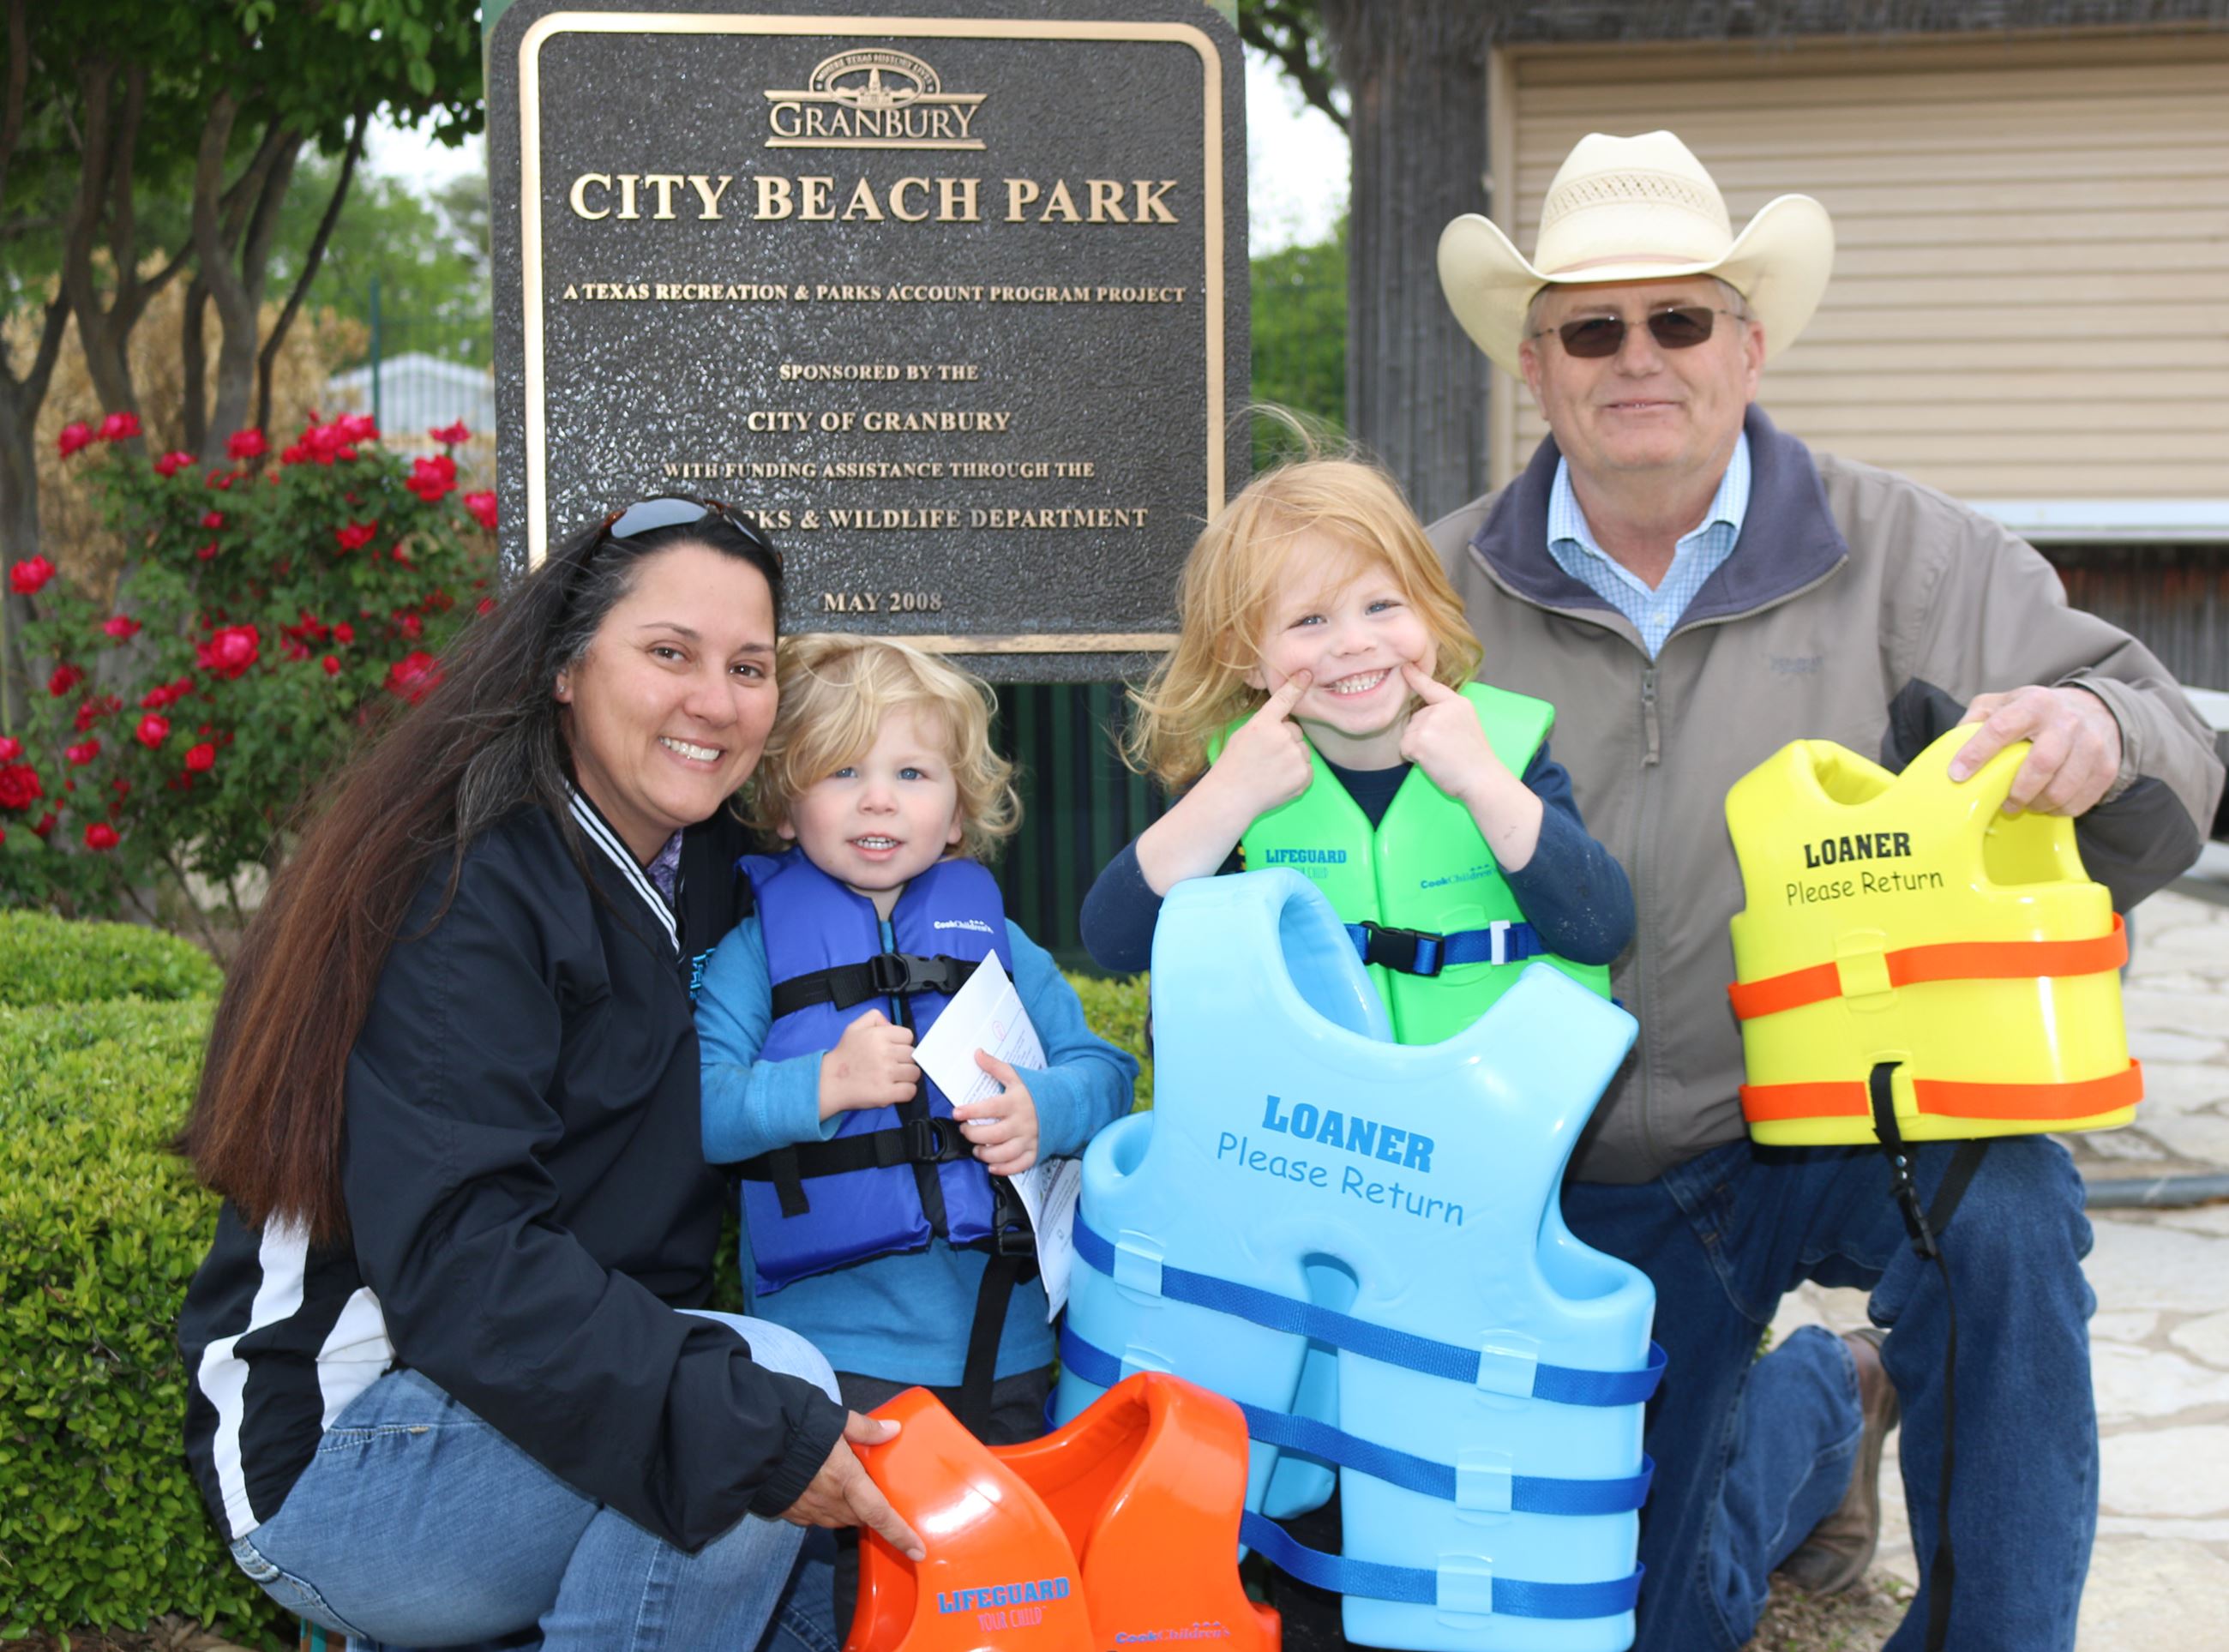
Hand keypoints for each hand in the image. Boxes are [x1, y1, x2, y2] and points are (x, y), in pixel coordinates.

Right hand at [780, 1412, 925, 1560]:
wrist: (751, 1442)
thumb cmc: (796, 1427)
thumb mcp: (835, 1419)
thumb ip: (865, 1428)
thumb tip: (893, 1429)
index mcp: (847, 1480)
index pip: (880, 1515)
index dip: (900, 1535)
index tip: (917, 1551)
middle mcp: (829, 1501)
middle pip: (860, 1518)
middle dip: (870, 1510)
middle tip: (874, 1491)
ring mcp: (808, 1510)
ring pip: (838, 1519)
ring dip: (848, 1510)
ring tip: (846, 1488)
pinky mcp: (790, 1512)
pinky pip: (815, 1518)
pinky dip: (824, 1509)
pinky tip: (818, 1490)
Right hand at [818, 1009, 918, 1118]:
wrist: (829, 1082)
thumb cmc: (844, 1055)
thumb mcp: (855, 1027)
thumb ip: (875, 1017)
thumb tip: (891, 1024)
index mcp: (879, 1035)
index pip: (908, 1036)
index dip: (901, 1043)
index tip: (892, 1050)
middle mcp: (885, 1053)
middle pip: (912, 1054)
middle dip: (904, 1059)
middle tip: (890, 1065)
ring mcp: (887, 1074)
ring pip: (914, 1073)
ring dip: (906, 1076)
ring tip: (893, 1078)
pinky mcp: (887, 1094)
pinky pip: (910, 1091)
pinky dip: (906, 1091)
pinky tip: (895, 1089)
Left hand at [953, 1050, 1039, 1174]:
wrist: (1067, 1104)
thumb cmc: (1038, 1090)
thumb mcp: (1017, 1076)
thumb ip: (996, 1066)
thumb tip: (977, 1054)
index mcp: (1017, 1102)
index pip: (990, 1108)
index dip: (971, 1111)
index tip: (957, 1113)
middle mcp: (1023, 1122)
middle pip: (993, 1134)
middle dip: (973, 1135)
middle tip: (964, 1130)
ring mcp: (1030, 1139)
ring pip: (1004, 1153)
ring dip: (986, 1155)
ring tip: (976, 1150)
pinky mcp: (1036, 1151)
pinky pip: (1020, 1165)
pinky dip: (1005, 1169)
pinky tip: (993, 1166)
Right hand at [1205, 671, 1314, 820]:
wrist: (1232, 797)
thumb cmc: (1233, 766)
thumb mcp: (1242, 735)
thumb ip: (1265, 725)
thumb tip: (1286, 722)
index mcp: (1263, 724)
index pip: (1284, 699)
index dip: (1296, 686)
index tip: (1306, 674)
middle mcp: (1282, 737)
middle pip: (1295, 731)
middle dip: (1286, 740)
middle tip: (1266, 757)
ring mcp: (1294, 757)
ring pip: (1302, 750)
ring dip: (1292, 758)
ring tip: (1271, 771)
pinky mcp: (1304, 776)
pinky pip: (1307, 768)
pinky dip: (1297, 774)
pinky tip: (1279, 781)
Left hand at [1397, 665, 1507, 803]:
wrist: (1482, 779)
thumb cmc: (1475, 760)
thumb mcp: (1467, 725)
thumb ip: (1446, 714)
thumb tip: (1421, 714)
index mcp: (1457, 703)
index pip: (1432, 687)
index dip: (1416, 677)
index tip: (1404, 666)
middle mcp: (1442, 709)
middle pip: (1416, 718)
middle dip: (1424, 736)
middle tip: (1447, 750)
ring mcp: (1429, 723)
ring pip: (1409, 734)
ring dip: (1419, 748)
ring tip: (1442, 756)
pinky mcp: (1418, 741)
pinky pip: (1405, 748)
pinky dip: (1414, 758)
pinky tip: (1433, 762)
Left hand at [1951, 685, 2122, 816]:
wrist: (2096, 710)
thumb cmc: (2038, 711)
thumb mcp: (2004, 702)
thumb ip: (1976, 717)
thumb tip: (1952, 744)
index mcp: (2034, 703)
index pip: (2001, 728)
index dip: (1977, 753)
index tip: (1957, 775)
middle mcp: (2065, 722)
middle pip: (2040, 764)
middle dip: (2017, 791)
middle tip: (2004, 804)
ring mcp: (2091, 744)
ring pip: (2062, 788)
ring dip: (2038, 805)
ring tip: (2025, 804)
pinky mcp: (2106, 767)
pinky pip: (2080, 801)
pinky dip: (2059, 810)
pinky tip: (2048, 804)